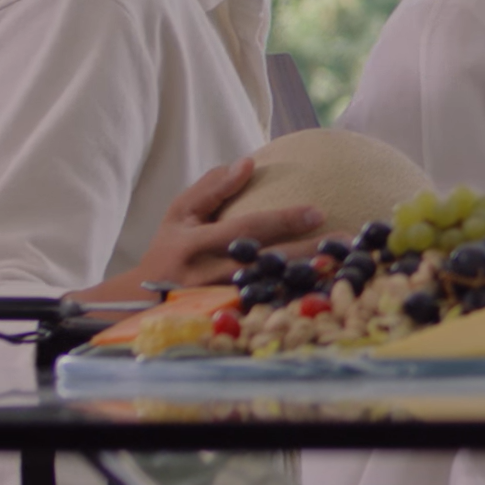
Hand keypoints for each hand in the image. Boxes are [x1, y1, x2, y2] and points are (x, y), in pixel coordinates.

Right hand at [82, 156, 319, 306]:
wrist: (139, 301)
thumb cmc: (169, 248)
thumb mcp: (179, 214)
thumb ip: (212, 188)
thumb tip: (247, 162)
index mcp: (195, 243)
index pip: (245, 229)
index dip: (282, 220)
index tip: (318, 211)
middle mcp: (207, 275)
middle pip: (264, 263)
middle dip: (306, 253)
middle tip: (345, 242)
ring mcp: (217, 302)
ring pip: (267, 291)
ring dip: (304, 280)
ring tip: (340, 268)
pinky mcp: (225, 321)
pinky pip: (263, 311)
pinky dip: (291, 302)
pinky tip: (320, 294)